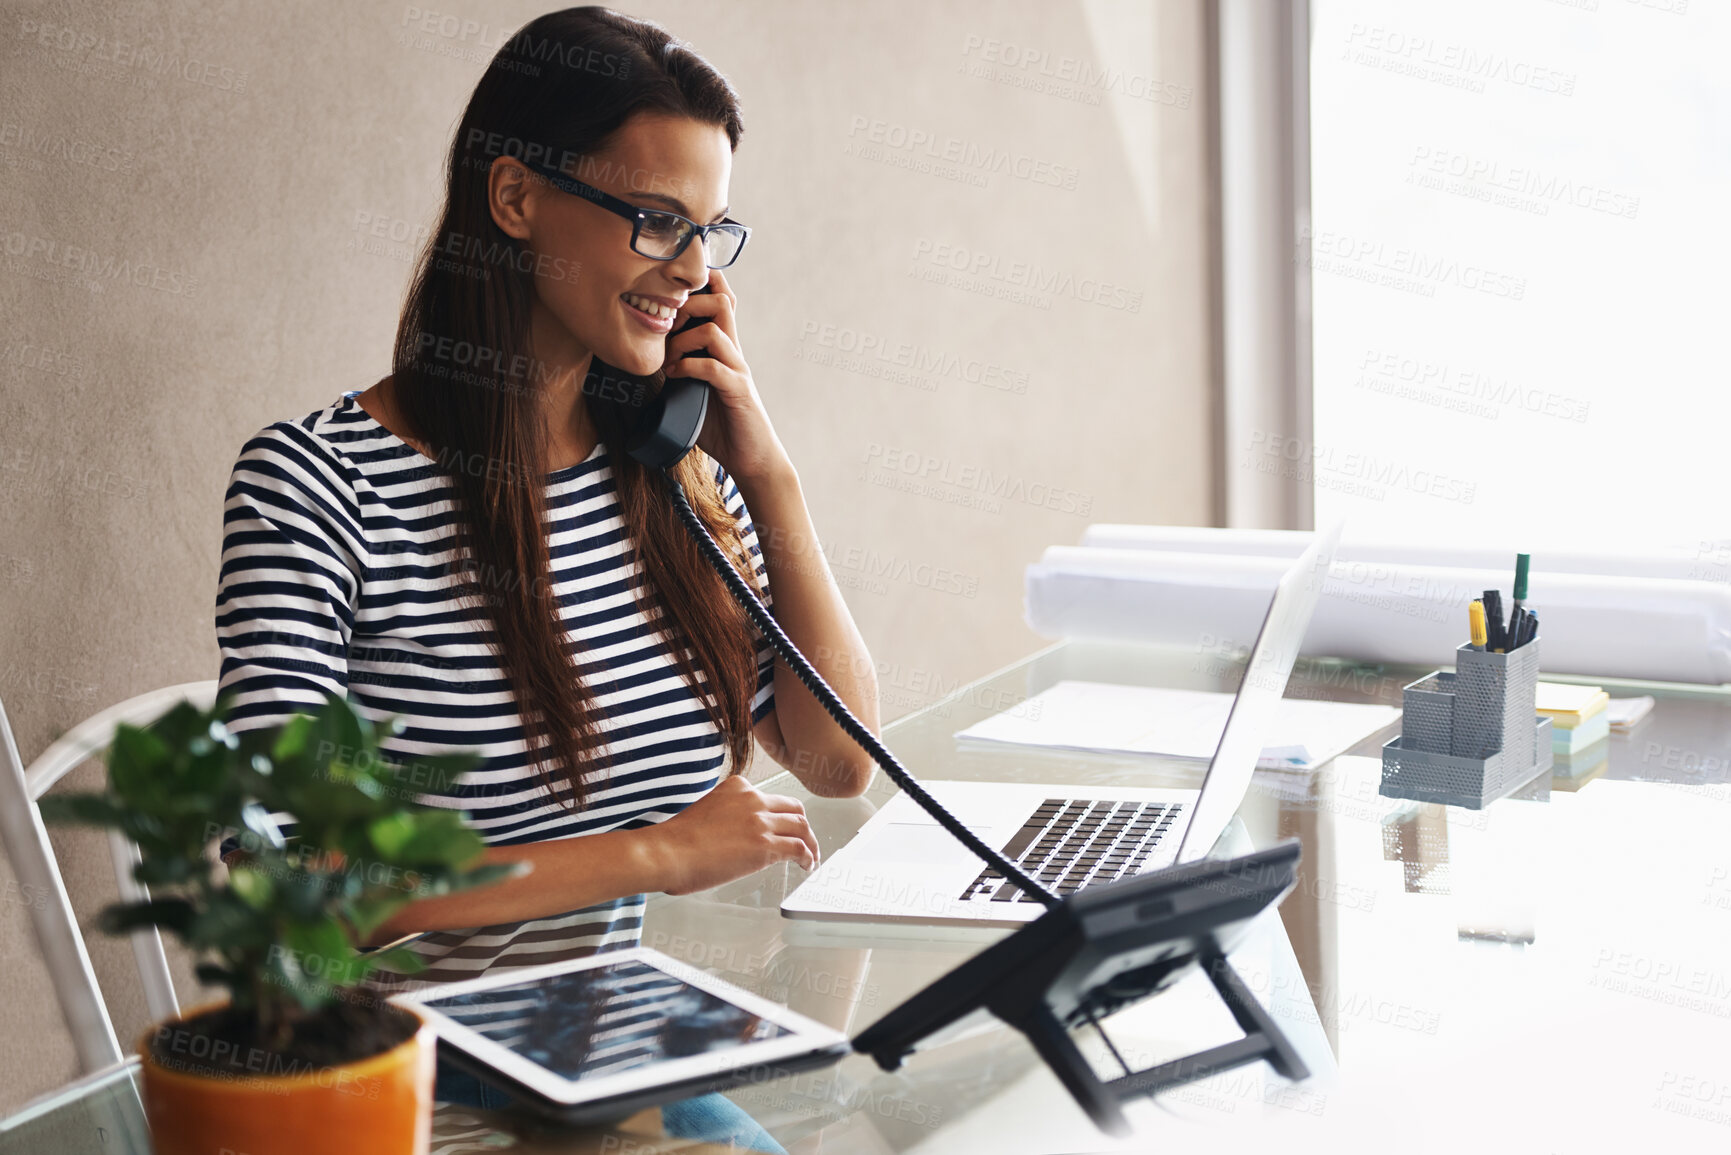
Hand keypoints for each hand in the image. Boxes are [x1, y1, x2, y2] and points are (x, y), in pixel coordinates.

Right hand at [640, 775, 819, 895]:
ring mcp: (760, 821)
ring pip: (801, 827)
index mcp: (736, 787)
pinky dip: (808, 857)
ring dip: (811, 843)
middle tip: (805, 841)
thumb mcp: (705, 810)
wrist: (667, 853)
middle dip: (802, 825)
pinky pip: (799, 848)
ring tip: (811, 857)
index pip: (769, 797)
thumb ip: (725, 815)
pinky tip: (806, 866)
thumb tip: (731, 836)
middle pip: (793, 808)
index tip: (781, 827)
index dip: (780, 815)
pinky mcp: (765, 846)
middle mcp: (752, 799)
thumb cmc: (675, 840)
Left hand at [663, 269, 792, 486]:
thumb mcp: (692, 391)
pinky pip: (712, 367)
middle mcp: (733, 352)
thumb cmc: (722, 425)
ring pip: (714, 329)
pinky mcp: (737, 390)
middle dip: (687, 305)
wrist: (751, 456)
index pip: (722, 300)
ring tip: (667, 360)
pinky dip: (687, 366)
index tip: (670, 298)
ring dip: (681, 340)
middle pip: (721, 301)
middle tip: (665, 330)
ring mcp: (737, 369)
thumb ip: (677, 372)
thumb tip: (644, 363)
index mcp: (724, 348)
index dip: (701, 285)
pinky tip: (675, 376)